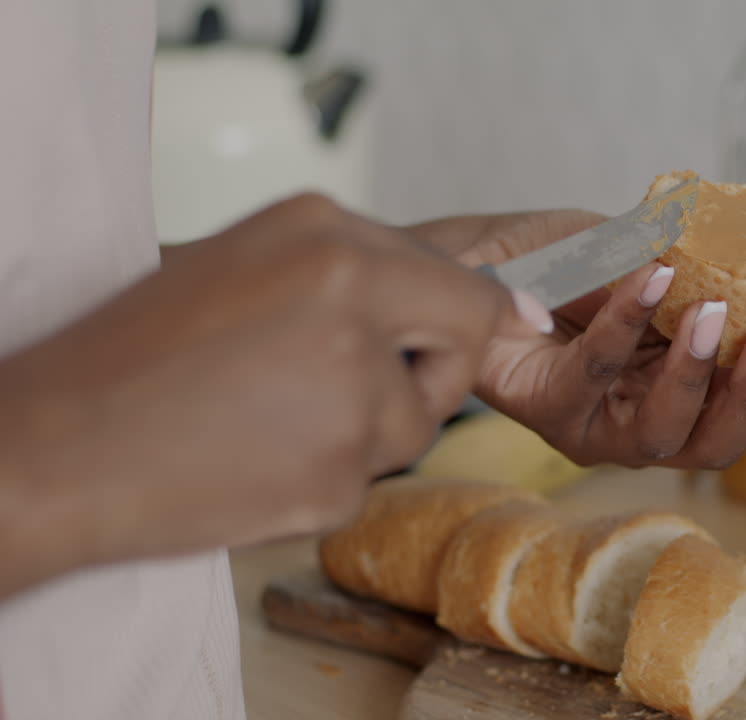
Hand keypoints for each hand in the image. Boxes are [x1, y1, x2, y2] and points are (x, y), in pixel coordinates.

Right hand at [0, 194, 541, 596]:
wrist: (57, 445)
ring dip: (362, 431)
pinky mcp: (341, 471)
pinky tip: (252, 460)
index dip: (474, 313)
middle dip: (425, 371)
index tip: (512, 323)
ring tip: (266, 421)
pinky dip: (322, 477)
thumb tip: (485, 299)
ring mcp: (353, 385)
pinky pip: (366, 475)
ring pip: (413, 419)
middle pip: (460, 337)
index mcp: (326, 232)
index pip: (455, 277)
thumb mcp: (241, 266)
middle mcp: (353, 292)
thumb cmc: (137, 356)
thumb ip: (352, 273)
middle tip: (337, 384)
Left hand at [406, 211, 745, 468]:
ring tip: (713, 311)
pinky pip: (594, 376)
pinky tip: (647, 277)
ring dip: (693, 374)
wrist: (476, 259)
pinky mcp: (548, 412)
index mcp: (683, 385)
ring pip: (662, 434)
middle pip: (717, 441)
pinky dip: (625, 324)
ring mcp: (597, 427)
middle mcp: (646, 420)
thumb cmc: (565, 261)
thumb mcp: (644, 253)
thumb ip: (699, 268)